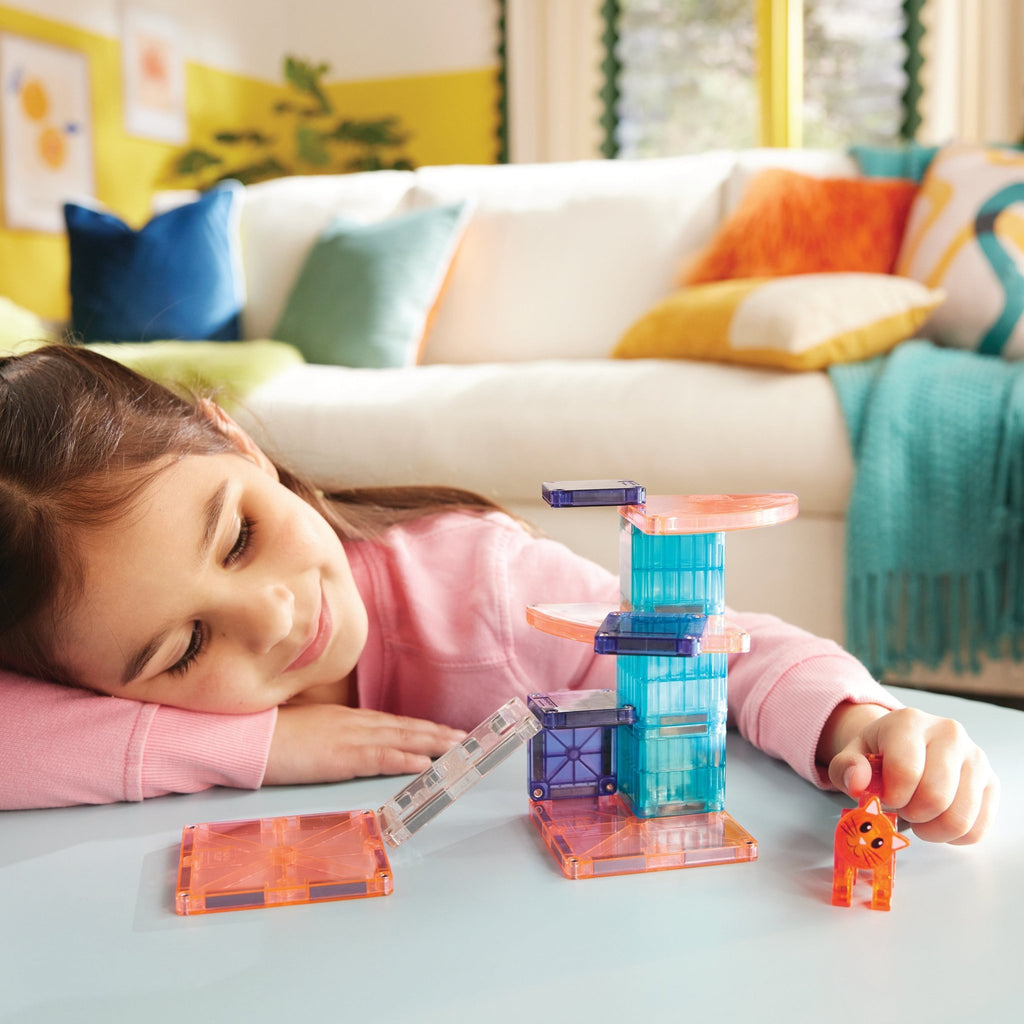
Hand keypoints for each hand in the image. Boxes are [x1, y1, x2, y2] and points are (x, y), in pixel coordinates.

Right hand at [265, 703, 465, 785]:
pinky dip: (406, 759)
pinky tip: (424, 764)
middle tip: (464, 738)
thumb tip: (346, 747)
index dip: (420, 727)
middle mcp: (355, 723)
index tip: (442, 730)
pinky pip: (381, 758)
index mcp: (347, 718)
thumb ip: (333, 737)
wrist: (248, 737)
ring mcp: (350, 738)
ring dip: (432, 743)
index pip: (392, 723)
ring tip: (457, 749)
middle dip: (436, 733)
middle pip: (404, 727)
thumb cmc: (271, 736)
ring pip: (401, 739)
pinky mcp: (342, 757)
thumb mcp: (309, 732)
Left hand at [819, 703, 998, 844]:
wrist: (907, 744)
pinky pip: (977, 829)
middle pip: (935, 797)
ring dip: (932, 829)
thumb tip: (857, 783)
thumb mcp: (852, 754)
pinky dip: (953, 836)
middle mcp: (949, 734)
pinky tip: (937, 820)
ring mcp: (976, 758)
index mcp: (910, 721)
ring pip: (960, 818)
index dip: (892, 796)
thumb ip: (845, 767)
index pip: (906, 771)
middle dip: (912, 813)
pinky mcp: (991, 782)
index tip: (885, 795)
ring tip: (918, 814)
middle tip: (902, 806)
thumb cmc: (880, 752)